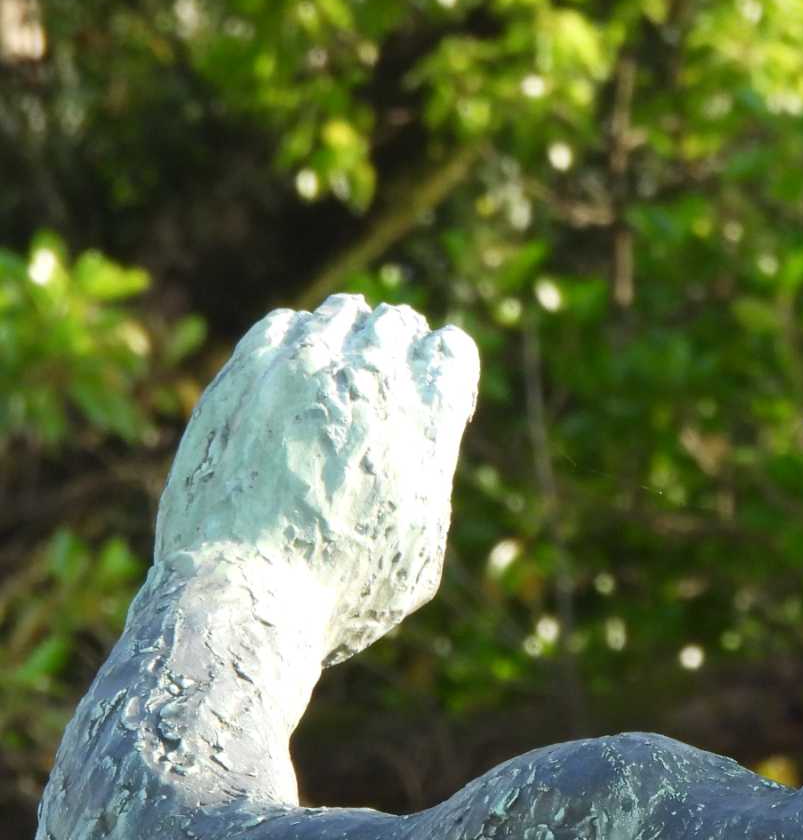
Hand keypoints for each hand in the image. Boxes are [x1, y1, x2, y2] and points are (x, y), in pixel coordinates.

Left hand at [154, 294, 479, 663]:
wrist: (242, 598)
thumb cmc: (338, 596)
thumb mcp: (418, 552)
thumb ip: (426, 486)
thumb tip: (417, 465)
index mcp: (428, 418)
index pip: (450, 348)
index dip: (439, 372)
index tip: (423, 398)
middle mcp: (373, 379)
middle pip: (396, 324)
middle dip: (392, 350)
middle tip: (372, 386)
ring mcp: (304, 369)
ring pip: (340, 314)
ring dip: (343, 337)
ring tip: (328, 375)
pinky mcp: (245, 375)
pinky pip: (279, 326)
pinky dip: (290, 342)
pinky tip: (284, 374)